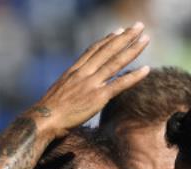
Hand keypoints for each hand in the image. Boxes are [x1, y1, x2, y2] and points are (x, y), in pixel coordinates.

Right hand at [36, 24, 150, 138]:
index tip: (119, 31)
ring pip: (116, 62)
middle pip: (108, 50)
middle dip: (125, 37)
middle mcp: (84, 72)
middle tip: (138, 26)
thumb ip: (71, 86)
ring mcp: (91, 83)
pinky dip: (134, 76)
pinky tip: (146, 69)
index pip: (94, 50)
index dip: (107, 40)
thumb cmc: (49, 112)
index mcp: (74, 70)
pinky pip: (120, 84)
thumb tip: (74, 89)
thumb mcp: (60, 92)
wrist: (44, 119)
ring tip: (146, 39)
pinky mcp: (98, 97)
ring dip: (133, 49)